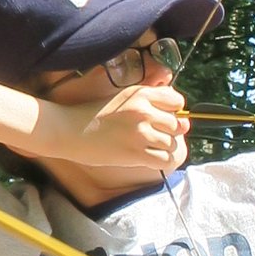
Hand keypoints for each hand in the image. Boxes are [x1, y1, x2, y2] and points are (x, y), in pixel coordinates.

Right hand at [39, 75, 188, 180]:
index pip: (177, 101)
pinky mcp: (136, 153)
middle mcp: (144, 111)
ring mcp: (141, 133)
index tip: (161, 118)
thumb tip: (183, 119)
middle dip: (169, 132)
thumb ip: (150, 103)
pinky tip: (152, 159)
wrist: (70, 130)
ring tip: (148, 147)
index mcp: (141, 93)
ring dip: (164, 148)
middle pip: (176, 124)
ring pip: (172, 143)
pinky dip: (164, 162)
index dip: (173, 111)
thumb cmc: (94, 114)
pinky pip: (165, 160)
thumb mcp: (123, 98)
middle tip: (152, 136)